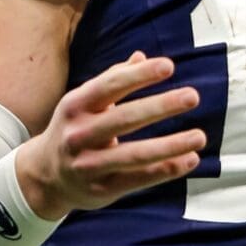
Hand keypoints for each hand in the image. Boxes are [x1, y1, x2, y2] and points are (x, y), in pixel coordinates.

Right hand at [15, 52, 205, 219]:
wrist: (46, 176)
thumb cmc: (75, 129)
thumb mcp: (84, 102)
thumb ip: (113, 80)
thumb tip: (142, 56)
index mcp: (76, 106)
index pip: (109, 86)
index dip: (139, 76)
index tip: (169, 66)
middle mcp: (79, 134)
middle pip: (124, 119)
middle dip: (160, 106)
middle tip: (193, 96)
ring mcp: (89, 164)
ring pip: (134, 155)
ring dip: (170, 145)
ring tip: (200, 136)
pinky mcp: (102, 189)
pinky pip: (138, 179)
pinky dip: (166, 170)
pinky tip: (189, 160)